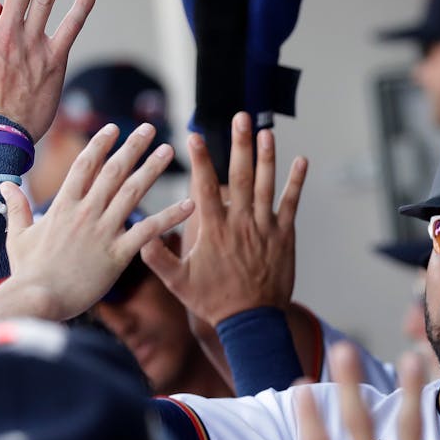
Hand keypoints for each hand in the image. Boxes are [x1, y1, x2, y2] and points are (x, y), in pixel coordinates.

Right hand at [0, 123, 193, 320]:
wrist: (37, 300)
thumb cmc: (27, 273)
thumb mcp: (17, 236)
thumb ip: (15, 207)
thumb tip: (4, 184)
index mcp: (62, 206)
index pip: (84, 166)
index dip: (100, 144)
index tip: (114, 128)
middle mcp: (84, 212)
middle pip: (112, 171)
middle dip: (132, 147)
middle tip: (149, 128)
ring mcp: (102, 231)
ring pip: (132, 192)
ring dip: (152, 169)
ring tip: (168, 151)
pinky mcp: (117, 254)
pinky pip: (149, 231)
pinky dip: (171, 216)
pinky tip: (190, 204)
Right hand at [141, 113, 306, 324]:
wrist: (251, 321)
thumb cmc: (213, 301)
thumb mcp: (178, 282)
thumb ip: (159, 257)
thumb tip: (138, 236)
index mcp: (213, 230)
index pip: (204, 187)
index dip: (200, 160)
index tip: (195, 136)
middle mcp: (240, 224)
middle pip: (240, 176)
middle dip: (240, 144)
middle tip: (241, 117)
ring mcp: (264, 228)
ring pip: (266, 185)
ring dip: (267, 156)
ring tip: (266, 131)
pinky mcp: (283, 236)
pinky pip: (291, 204)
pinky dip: (295, 183)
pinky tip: (301, 162)